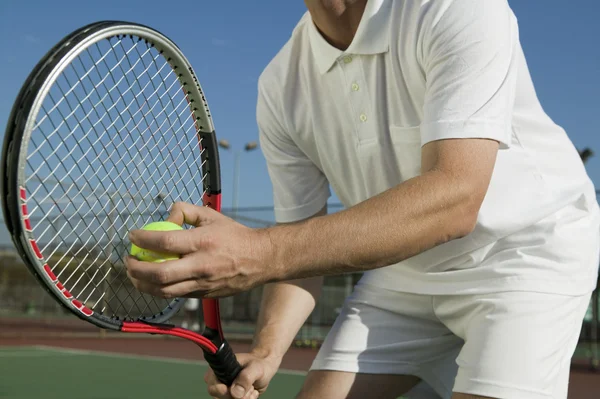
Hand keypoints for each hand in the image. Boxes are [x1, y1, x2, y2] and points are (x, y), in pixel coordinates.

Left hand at [125, 202, 275, 297]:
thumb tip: (166, 218)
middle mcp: (201, 265)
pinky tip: (152, 281)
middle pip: (160, 273)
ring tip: (134, 274)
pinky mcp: (204, 295)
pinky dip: (159, 289)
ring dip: (142, 284)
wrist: (261, 259)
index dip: (143, 239)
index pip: (164, 241)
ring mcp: (203, 283)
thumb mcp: (211, 215)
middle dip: (136, 268)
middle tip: (128, 260)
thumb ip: (186, 210)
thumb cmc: (234, 235)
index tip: (132, 235)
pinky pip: (176, 295)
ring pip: (164, 290)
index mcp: (203, 241)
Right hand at [204, 351, 280, 398]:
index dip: (221, 391)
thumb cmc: (258, 365)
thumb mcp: (255, 368)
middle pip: (220, 397)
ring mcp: (225, 391)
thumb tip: (235, 393)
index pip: (213, 385)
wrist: (264, 369)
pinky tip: (252, 392)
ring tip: (252, 386)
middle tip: (250, 386)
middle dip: (238, 395)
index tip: (231, 390)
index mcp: (219, 369)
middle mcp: (218, 381)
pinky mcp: (231, 397)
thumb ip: (246, 378)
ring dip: (244, 397)